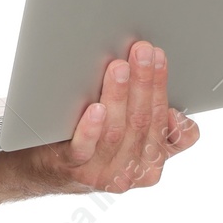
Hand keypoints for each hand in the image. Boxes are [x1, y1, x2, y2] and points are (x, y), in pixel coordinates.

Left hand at [29, 39, 198, 194]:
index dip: (162, 88)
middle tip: (141, 51)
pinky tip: (95, 108)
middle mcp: (130, 171)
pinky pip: (83, 148)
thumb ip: (160, 127)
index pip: (166, 125)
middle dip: (144, 82)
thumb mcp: (136, 142)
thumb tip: (173, 106)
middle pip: (142, 121)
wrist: (49, 169)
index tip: (158, 56)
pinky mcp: (72, 166)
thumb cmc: (97, 145)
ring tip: (119, 67)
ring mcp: (101, 171)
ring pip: (116, 130)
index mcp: (151, 164)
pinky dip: (91, 128)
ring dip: (119, 95)